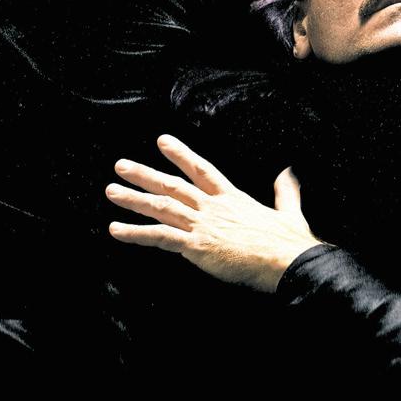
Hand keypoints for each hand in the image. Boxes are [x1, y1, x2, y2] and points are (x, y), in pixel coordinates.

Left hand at [106, 134, 321, 292]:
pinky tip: (116, 230)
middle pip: (173, 185)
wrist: (286, 259)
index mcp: (233, 198)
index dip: (181, 154)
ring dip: (134, 199)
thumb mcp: (289, 210)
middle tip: (121, 165)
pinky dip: (136, 233)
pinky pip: (159, 237)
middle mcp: (213, 206)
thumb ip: (285, 191)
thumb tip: (289, 172)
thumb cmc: (288, 241)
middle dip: (145, 174)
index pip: (201, 169)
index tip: (162, 141)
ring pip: (161, 206)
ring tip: (111, 191)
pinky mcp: (196, 245)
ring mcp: (203, 224)